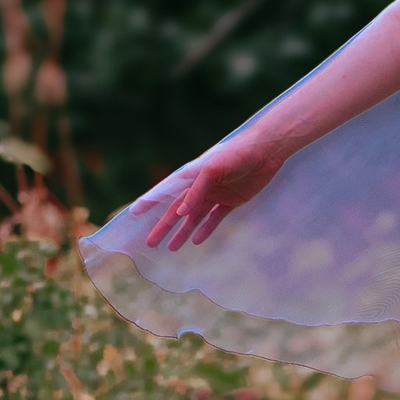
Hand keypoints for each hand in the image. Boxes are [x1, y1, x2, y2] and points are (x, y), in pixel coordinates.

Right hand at [136, 135, 283, 250]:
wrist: (265, 151)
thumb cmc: (236, 154)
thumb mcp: (213, 170)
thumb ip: (196, 190)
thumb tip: (180, 213)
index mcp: (191, 176)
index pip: (166, 192)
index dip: (150, 202)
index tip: (134, 213)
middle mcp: (200, 187)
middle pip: (177, 210)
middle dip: (163, 226)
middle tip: (150, 243)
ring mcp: (215, 194)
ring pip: (194, 218)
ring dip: (182, 232)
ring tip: (171, 248)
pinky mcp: (231, 201)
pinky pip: (214, 218)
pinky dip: (206, 229)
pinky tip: (196, 240)